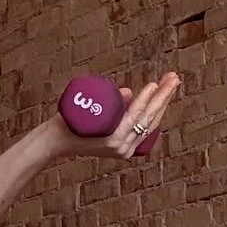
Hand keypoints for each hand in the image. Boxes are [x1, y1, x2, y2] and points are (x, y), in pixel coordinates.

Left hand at [49, 71, 179, 159]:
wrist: (52, 141)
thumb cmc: (74, 128)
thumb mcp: (99, 117)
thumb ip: (114, 107)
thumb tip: (128, 92)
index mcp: (127, 145)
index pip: (150, 122)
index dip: (162, 102)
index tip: (169, 85)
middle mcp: (126, 148)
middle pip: (151, 119)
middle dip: (165, 96)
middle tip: (174, 78)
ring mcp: (119, 145)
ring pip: (143, 117)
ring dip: (157, 97)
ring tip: (165, 80)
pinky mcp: (110, 141)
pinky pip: (130, 119)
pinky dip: (141, 102)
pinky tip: (149, 89)